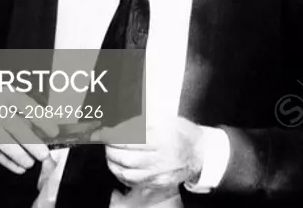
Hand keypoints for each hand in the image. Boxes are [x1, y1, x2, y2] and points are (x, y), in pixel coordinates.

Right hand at [0, 92, 57, 174]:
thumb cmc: (1, 113)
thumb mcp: (14, 108)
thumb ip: (29, 119)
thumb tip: (48, 137)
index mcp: (9, 96)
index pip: (28, 107)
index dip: (42, 120)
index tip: (54, 133)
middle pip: (15, 127)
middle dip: (31, 143)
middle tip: (44, 155)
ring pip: (4, 142)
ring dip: (19, 155)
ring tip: (31, 163)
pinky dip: (8, 162)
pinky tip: (19, 168)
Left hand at [91, 116, 206, 189]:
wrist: (200, 154)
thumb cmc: (183, 133)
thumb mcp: (167, 119)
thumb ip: (143, 119)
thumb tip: (120, 120)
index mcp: (163, 137)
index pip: (131, 138)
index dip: (112, 135)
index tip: (102, 132)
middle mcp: (161, 157)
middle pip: (126, 156)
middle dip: (110, 148)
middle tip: (103, 140)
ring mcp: (159, 172)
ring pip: (127, 170)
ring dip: (112, 161)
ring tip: (109, 151)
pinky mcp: (157, 182)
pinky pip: (132, 181)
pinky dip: (120, 172)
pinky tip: (117, 165)